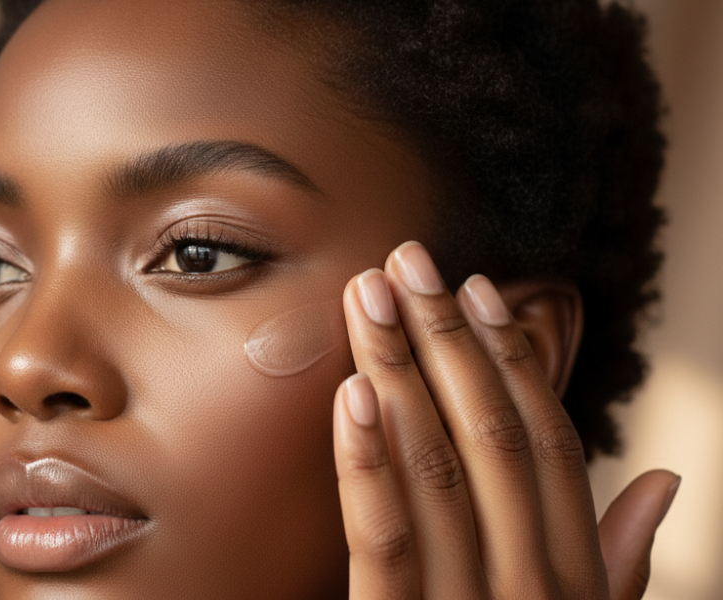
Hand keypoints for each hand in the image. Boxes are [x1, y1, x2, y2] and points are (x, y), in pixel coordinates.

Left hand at [333, 241, 678, 599]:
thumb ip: (616, 556)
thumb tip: (665, 478)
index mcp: (573, 572)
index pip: (546, 439)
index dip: (511, 356)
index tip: (474, 286)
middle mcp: (529, 582)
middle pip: (488, 433)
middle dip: (444, 337)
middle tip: (405, 262)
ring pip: (433, 467)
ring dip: (398, 368)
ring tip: (367, 295)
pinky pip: (384, 537)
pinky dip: (367, 461)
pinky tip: (351, 391)